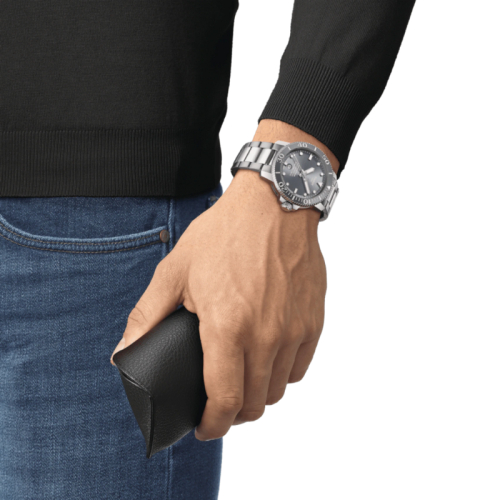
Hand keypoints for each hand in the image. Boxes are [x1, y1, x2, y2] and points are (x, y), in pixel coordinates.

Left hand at [110, 168, 327, 440]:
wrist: (274, 205)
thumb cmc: (225, 234)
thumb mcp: (175, 271)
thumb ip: (147, 317)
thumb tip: (122, 354)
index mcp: (228, 327)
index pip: (225, 400)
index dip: (212, 424)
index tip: (204, 427)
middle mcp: (266, 336)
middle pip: (254, 403)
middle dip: (233, 413)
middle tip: (219, 402)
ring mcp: (294, 330)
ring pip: (278, 389)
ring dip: (257, 394)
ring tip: (242, 379)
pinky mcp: (312, 321)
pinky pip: (299, 367)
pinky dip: (282, 372)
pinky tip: (267, 357)